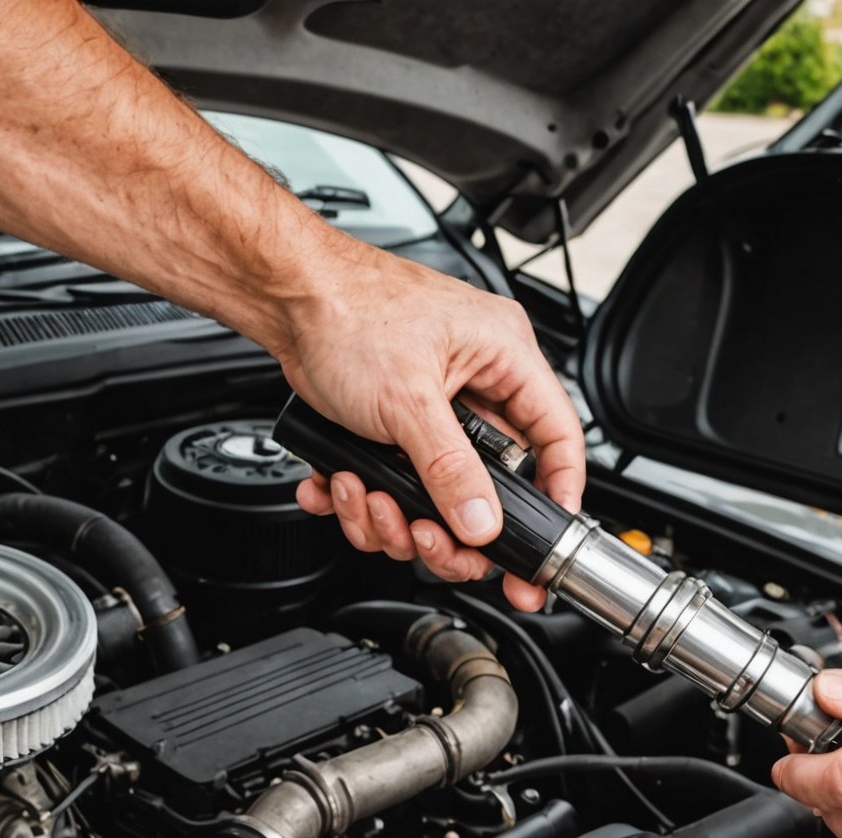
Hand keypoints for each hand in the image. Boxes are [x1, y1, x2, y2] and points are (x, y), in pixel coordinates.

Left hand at [274, 231, 584, 611]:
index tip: (543, 534)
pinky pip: (398, 480)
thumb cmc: (347, 310)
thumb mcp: (407, 399)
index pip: (558, 434)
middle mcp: (477, 381)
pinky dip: (365, 496)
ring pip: (438, 491)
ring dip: (394, 512)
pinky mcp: (395, 423)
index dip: (558, 489)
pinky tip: (339, 483)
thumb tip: (481, 521)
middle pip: (490, 482)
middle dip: (449, 521)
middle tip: (425, 535)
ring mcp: (435, 406)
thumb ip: (449, 469)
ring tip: (362, 492)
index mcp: (503, 356)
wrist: (283, 297)